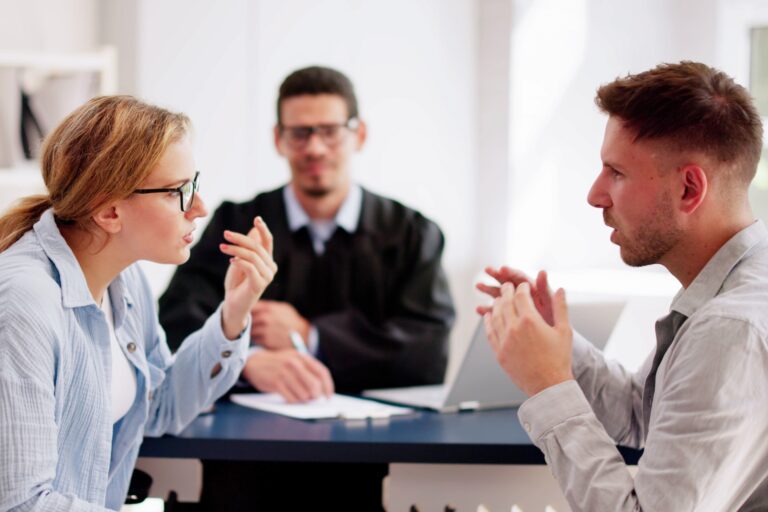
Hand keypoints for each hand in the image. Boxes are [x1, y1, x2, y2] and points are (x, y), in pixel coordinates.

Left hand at [220, 217, 277, 339]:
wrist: (233, 305)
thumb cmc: (237, 283)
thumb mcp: (240, 261)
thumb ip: (247, 248)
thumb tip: (253, 231)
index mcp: (267, 261)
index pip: (268, 242)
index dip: (264, 229)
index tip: (257, 218)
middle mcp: (271, 268)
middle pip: (257, 246)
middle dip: (240, 238)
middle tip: (226, 234)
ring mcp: (267, 277)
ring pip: (252, 256)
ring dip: (236, 250)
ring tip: (223, 247)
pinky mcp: (259, 285)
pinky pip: (250, 267)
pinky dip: (239, 261)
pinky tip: (231, 261)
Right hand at [242, 349, 333, 402]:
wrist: (255, 363)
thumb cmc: (279, 364)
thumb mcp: (294, 360)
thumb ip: (307, 371)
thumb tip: (321, 391)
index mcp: (302, 356)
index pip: (321, 372)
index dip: (328, 386)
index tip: (329, 396)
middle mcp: (294, 363)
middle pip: (314, 384)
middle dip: (316, 395)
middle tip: (313, 399)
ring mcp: (284, 372)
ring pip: (303, 394)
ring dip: (303, 400)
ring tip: (300, 397)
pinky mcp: (276, 382)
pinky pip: (291, 399)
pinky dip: (293, 401)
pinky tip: (291, 398)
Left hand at [251, 300, 309, 349]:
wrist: (304, 336)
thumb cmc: (291, 321)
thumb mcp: (283, 309)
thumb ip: (268, 307)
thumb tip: (253, 304)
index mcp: (269, 308)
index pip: (251, 307)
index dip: (247, 309)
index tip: (246, 311)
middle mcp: (266, 318)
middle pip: (248, 318)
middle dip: (247, 320)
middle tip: (248, 323)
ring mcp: (265, 330)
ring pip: (250, 329)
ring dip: (252, 330)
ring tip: (257, 331)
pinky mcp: (266, 341)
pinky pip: (255, 339)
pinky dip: (257, 338)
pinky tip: (262, 338)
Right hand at [476, 266, 553, 325]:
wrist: (552, 345)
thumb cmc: (554, 323)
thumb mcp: (551, 305)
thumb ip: (545, 289)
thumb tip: (543, 272)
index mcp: (534, 290)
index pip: (521, 278)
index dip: (511, 272)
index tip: (502, 269)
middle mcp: (524, 296)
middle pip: (509, 282)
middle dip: (497, 276)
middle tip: (488, 270)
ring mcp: (516, 306)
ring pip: (501, 296)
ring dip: (489, 290)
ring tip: (478, 286)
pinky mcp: (510, 318)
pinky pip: (498, 312)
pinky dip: (489, 310)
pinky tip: (480, 310)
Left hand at [484, 282, 573, 395]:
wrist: (548, 385)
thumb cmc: (559, 359)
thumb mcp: (564, 331)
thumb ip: (560, 307)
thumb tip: (559, 289)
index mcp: (530, 321)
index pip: (521, 296)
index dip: (521, 288)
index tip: (523, 286)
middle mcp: (514, 328)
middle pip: (506, 303)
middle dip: (506, 291)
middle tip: (507, 286)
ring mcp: (504, 340)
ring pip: (495, 315)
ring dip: (497, 304)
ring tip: (499, 299)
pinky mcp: (498, 352)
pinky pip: (490, 332)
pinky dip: (488, 321)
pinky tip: (488, 316)